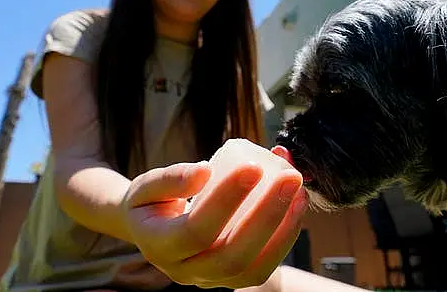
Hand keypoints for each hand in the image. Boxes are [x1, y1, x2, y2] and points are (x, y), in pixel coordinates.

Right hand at [121, 160, 307, 288]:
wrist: (152, 229)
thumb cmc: (151, 203)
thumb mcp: (147, 186)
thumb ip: (170, 178)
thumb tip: (205, 172)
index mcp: (160, 247)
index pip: (196, 229)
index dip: (226, 199)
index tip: (252, 166)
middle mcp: (185, 272)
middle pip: (231, 255)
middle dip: (267, 215)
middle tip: (289, 178)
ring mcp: (209, 280)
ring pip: (252, 268)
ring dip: (283, 231)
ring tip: (299, 194)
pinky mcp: (231, 279)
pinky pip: (262, 268)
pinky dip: (284, 240)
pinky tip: (296, 209)